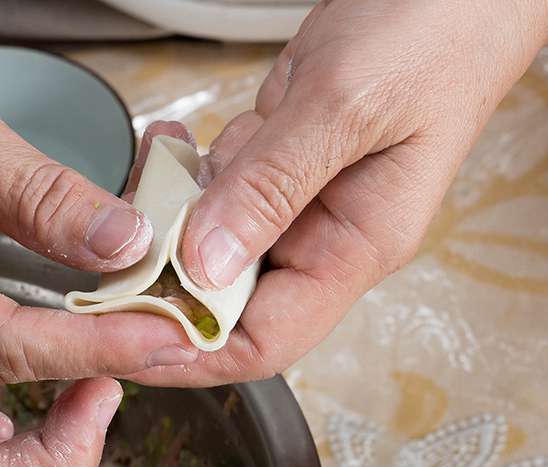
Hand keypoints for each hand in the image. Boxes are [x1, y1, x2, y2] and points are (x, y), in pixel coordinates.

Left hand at [134, 0, 547, 386]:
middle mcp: (323, 238)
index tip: (124, 335)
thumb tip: (206, 265)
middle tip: (114, 244)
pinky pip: (213, 190)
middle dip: (164, 274)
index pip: (266, 340)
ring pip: (208, 242)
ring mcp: (298, 203)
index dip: (192, 352)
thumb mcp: (344, 105)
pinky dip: (183, 170)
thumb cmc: (433, 34)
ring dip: (169, 212)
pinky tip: (173, 140)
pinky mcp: (278, 167)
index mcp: (354, 248)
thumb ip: (272, 186)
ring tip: (158, 161)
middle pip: (225, 300)